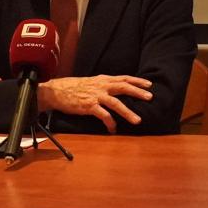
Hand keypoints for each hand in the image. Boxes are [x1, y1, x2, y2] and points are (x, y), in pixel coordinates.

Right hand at [38, 75, 152, 132]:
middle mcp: (101, 86)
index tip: (149, 85)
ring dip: (128, 112)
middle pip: (123, 87)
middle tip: (150, 97)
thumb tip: (116, 89)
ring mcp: (95, 96)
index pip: (123, 78)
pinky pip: (103, 115)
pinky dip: (110, 123)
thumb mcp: (91, 82)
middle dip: (138, 92)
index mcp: (103, 80)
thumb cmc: (73, 88)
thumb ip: (103, 85)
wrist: (57, 91)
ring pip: (116, 103)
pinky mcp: (89, 106)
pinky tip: (113, 129)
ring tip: (138, 120)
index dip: (137, 81)